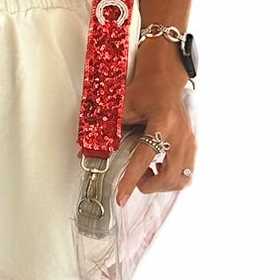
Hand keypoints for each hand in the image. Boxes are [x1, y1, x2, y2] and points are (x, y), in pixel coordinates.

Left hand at [114, 43, 195, 205]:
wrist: (164, 82)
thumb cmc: (145, 91)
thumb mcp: (123, 106)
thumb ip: (107, 128)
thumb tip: (87, 149)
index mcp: (162, 122)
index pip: (144, 157)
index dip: (131, 180)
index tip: (121, 198)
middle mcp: (179, 134)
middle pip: (169, 175)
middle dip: (150, 185)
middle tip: (137, 179)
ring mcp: (189, 141)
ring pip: (181, 179)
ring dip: (162, 183)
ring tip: (148, 173)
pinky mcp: (191, 146)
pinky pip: (186, 174)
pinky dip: (171, 178)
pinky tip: (158, 168)